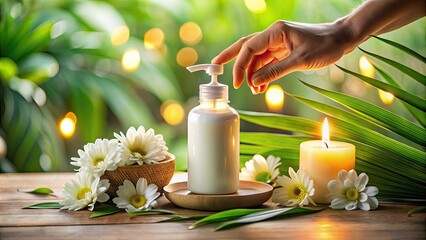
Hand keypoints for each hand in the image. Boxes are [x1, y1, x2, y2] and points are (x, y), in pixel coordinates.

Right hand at [212, 20, 354, 93]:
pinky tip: (261, 86)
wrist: (342, 39)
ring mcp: (278, 42)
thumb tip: (254, 82)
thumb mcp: (300, 60)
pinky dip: (262, 74)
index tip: (237, 82)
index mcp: (276, 32)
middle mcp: (274, 35)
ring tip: (253, 89)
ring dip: (252, 73)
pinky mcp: (283, 50)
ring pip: (257, 57)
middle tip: (215, 66)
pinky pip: (267, 62)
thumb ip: (275, 71)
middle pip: (246, 47)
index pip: (249, 48)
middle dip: (231, 58)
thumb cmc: (325, 45)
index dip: (240, 65)